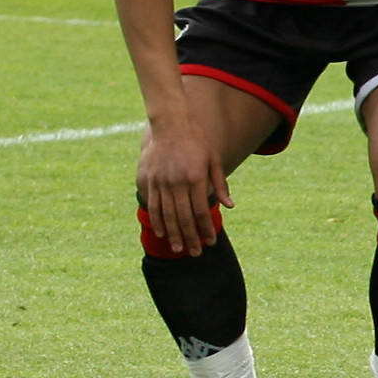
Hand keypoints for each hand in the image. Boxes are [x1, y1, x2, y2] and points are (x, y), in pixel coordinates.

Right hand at [135, 112, 232, 255]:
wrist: (170, 124)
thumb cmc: (197, 141)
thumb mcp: (214, 160)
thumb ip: (220, 184)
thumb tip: (229, 206)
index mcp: (196, 178)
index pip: (201, 212)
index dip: (205, 229)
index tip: (210, 241)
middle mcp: (177, 183)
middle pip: (183, 218)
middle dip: (190, 238)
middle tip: (195, 253)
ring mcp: (160, 182)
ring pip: (166, 215)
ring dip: (173, 234)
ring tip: (179, 248)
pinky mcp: (148, 180)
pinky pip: (152, 205)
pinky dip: (157, 221)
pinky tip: (162, 232)